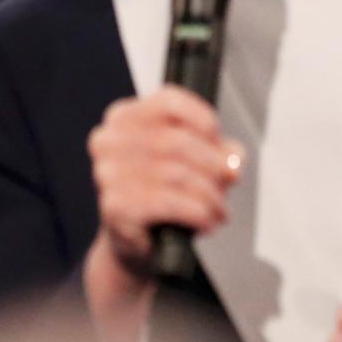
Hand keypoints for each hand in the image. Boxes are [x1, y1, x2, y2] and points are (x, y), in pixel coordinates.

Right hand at [85, 84, 242, 278]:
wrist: (133, 240)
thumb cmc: (161, 191)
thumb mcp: (193, 161)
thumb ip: (219, 151)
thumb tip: (233, 159)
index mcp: (124, 116)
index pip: (169, 101)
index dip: (204, 120)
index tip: (220, 142)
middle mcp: (109, 140)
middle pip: (177, 141)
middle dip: (213, 164)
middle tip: (229, 180)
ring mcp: (108, 173)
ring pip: (176, 174)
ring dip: (209, 194)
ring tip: (220, 208)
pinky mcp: (115, 206)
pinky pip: (168, 203)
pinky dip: (197, 212)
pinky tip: (207, 221)